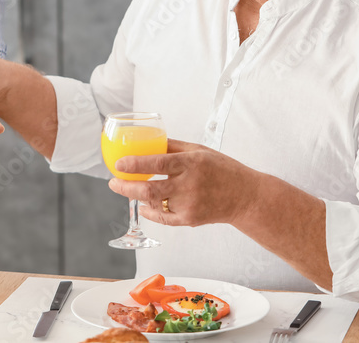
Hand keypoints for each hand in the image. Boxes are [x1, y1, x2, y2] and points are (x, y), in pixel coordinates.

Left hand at [108, 140, 254, 227]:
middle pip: (150, 189)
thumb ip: (174, 147)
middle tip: (113, 182)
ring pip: (154, 204)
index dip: (135, 164)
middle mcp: (189, 185)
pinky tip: (143, 206)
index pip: (158, 162)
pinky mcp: (190, 219)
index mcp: (191, 163)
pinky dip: (150, 212)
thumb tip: (149, 140)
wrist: (245, 196)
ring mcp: (189, 204)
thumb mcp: (199, 150)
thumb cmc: (222, 169)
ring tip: (128, 190)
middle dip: (126, 187)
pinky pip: (163, 218)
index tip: (118, 164)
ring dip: (137, 198)